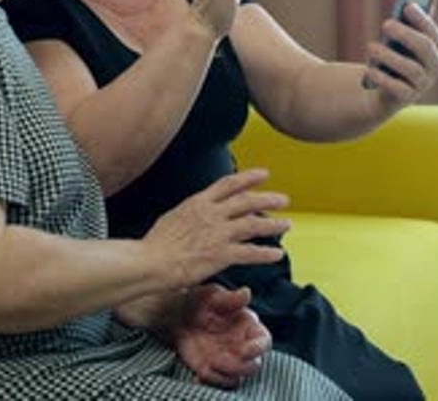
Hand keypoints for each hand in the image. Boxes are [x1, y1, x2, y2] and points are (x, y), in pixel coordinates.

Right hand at [139, 169, 289, 290]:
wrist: (150, 261)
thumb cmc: (155, 243)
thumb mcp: (174, 216)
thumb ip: (191, 212)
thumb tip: (198, 210)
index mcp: (199, 202)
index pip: (229, 184)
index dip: (249, 178)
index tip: (264, 174)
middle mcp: (212, 214)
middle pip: (247, 201)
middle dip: (268, 198)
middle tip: (283, 199)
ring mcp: (218, 234)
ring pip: (253, 224)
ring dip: (273, 224)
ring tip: (287, 224)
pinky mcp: (221, 255)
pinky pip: (250, 252)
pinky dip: (266, 253)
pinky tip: (277, 254)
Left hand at [175, 284, 270, 387]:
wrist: (178, 315)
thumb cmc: (201, 301)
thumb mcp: (212, 295)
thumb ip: (230, 298)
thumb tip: (246, 293)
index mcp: (247, 326)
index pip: (264, 341)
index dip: (258, 349)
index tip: (244, 351)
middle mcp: (242, 346)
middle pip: (253, 365)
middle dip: (239, 366)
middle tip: (219, 358)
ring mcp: (228, 360)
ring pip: (238, 377)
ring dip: (225, 374)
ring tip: (208, 364)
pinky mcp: (214, 370)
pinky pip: (219, 382)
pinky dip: (211, 380)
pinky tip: (199, 373)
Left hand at [363, 3, 437, 103]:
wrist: (385, 90)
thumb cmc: (396, 56)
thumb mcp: (402, 40)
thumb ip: (408, 22)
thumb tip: (408, 0)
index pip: (432, 32)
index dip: (421, 18)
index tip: (407, 5)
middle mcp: (436, 66)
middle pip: (424, 47)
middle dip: (405, 34)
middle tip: (385, 24)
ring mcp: (423, 84)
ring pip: (412, 68)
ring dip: (389, 56)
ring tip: (370, 47)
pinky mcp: (407, 98)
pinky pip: (398, 88)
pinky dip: (383, 78)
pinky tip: (370, 70)